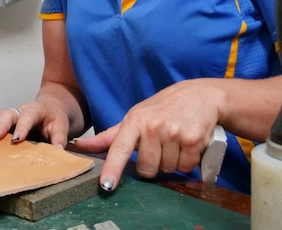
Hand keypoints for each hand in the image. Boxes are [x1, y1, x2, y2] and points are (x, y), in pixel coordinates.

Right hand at [0, 99, 72, 148]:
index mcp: (36, 111)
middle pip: (7, 114)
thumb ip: (59, 137)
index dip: (22, 127)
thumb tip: (59, 150)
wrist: (51, 107)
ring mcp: (8, 113)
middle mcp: (19, 110)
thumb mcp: (62, 126)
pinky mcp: (0, 117)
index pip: (28, 117)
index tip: (17, 139)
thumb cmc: (55, 118)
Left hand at [71, 79, 222, 190]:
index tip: (106, 185)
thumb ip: (109, 136)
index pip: (120, 148)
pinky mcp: (193, 141)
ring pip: (167, 170)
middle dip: (152, 164)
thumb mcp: (135, 116)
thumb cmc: (162, 108)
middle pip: (146, 169)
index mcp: (135, 121)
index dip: (113, 169)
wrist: (200, 96)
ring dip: (170, 162)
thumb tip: (81, 145)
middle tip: (158, 147)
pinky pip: (185, 167)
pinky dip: (186, 161)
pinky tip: (186, 145)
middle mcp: (153, 127)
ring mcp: (174, 133)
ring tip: (173, 142)